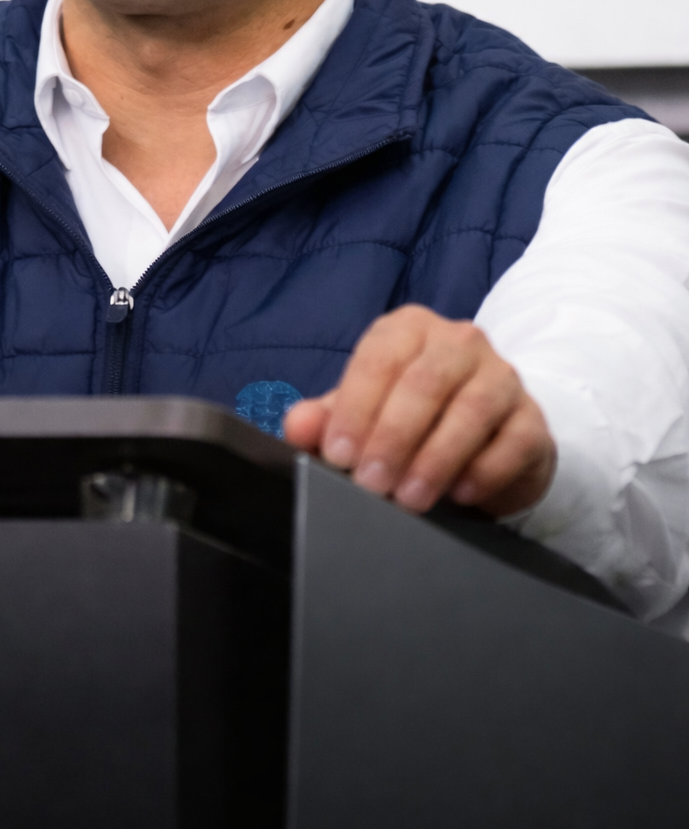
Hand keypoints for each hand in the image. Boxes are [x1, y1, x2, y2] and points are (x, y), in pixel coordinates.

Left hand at [282, 306, 555, 516]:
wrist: (486, 439)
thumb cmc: (413, 417)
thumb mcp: (364, 412)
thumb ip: (326, 417)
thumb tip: (297, 427)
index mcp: (409, 329)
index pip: (379, 358)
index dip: (356, 408)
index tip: (338, 455)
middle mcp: (459, 341)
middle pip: (425, 381)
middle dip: (393, 436)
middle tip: (371, 485)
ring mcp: (502, 376)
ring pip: (471, 408)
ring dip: (436, 458)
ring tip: (409, 499)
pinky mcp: (533, 418)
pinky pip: (513, 440)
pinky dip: (485, 469)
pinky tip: (462, 494)